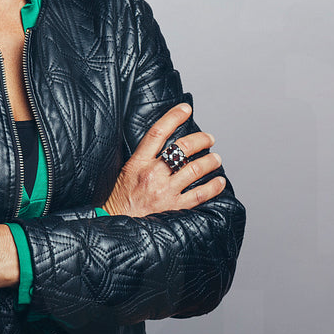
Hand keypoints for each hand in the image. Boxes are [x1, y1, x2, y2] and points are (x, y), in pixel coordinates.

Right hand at [101, 103, 225, 216]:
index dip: (173, 117)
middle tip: (209, 138)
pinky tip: (219, 182)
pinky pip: (200, 194)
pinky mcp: (174, 208)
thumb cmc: (119, 201)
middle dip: (201, 140)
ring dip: (210, 161)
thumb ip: (142, 160)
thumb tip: (163, 147)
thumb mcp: (124, 173)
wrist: (115, 225)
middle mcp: (152, 175)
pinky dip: (213, 186)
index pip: (157, 132)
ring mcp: (165, 192)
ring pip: (195, 169)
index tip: (185, 109)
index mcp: (137, 163)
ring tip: (216, 158)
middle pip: (182, 148)